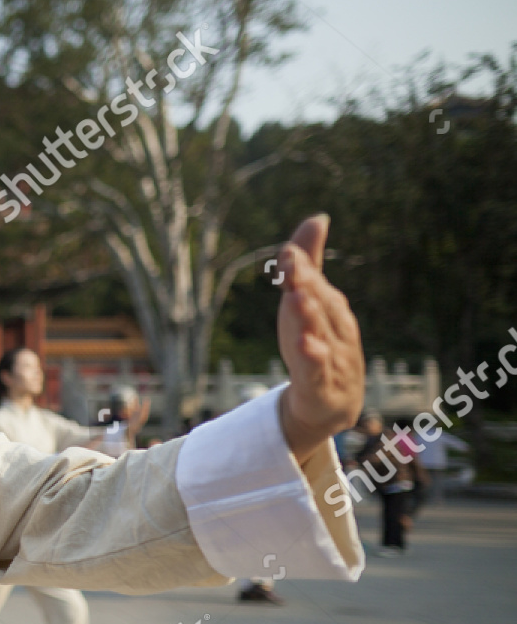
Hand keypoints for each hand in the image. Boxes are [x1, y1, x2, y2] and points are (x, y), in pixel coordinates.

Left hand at [276, 214, 364, 460]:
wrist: (329, 406)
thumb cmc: (318, 347)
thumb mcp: (308, 306)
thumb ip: (308, 266)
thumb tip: (317, 217)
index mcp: (330, 309)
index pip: (315, 285)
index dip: (301, 269)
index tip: (287, 252)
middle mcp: (336, 331)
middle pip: (320, 306)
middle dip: (307, 285)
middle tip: (292, 266)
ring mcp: (333, 359)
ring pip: (320, 335)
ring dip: (309, 317)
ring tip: (297, 298)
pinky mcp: (322, 387)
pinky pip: (317, 371)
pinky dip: (313, 359)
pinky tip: (306, 346)